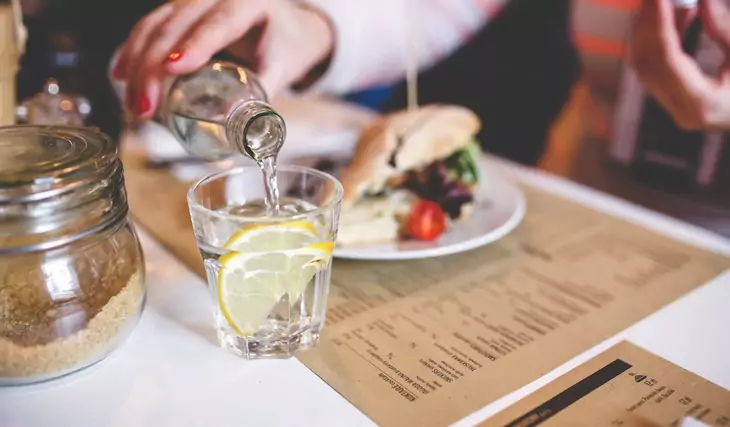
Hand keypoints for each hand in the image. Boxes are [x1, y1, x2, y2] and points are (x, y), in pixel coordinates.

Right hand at [112, 0, 334, 119]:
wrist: (286, 27)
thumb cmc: (286, 47)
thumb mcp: (282, 68)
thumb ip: (262, 93)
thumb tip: (231, 121)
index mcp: (249, 3)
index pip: (219, 22)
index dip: (195, 45)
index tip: (173, 70)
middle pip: (177, 25)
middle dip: (153, 68)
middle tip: (145, 109)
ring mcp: (194, 1)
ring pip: (156, 25)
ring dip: (136, 64)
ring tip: (134, 105)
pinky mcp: (180, 12)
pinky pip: (150, 27)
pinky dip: (133, 51)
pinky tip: (120, 75)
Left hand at [631, 0, 729, 129]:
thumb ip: (725, 30)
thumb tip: (703, 1)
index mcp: (703, 104)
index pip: (668, 59)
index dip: (660, 25)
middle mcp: (683, 112)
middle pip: (649, 63)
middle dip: (647, 25)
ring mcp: (676, 111)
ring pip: (646, 68)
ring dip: (648, 32)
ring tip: (658, 2)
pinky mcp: (676, 105)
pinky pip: (655, 71)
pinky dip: (657, 44)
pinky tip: (669, 18)